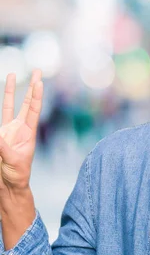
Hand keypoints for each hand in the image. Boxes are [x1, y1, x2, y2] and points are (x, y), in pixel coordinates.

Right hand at [0, 70, 43, 191]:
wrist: (8, 184)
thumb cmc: (16, 174)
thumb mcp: (13, 161)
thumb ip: (4, 147)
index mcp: (28, 133)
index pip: (34, 110)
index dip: (37, 96)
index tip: (40, 82)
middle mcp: (19, 128)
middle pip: (26, 103)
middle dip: (31, 87)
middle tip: (37, 70)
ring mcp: (8, 130)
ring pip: (9, 106)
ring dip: (11, 91)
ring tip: (13, 74)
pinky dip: (1, 106)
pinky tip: (4, 94)